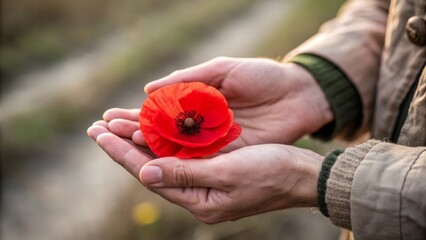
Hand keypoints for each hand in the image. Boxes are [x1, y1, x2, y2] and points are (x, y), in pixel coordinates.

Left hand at [87, 124, 321, 223]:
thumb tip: (144, 172)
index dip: (122, 154)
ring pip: (164, 162)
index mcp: (199, 200)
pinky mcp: (215, 172)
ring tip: (116, 127)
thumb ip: (185, 173)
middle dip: (123, 148)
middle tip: (96, 128)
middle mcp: (197, 195)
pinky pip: (181, 158)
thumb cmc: (272, 173)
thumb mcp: (227, 173)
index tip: (99, 134)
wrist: (303, 176)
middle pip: (151, 169)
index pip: (150, 175)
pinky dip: (164, 143)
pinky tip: (152, 131)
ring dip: (140, 144)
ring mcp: (206, 184)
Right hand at [103, 57, 332, 151]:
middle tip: (100, 134)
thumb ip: (188, 79)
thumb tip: (148, 90)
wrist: (297, 94)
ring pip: (171, 150)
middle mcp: (198, 127)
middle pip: (158, 135)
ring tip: (115, 144)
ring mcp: (210, 143)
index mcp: (196, 103)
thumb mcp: (222, 70)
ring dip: (143, 148)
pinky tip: (149, 158)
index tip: (107, 117)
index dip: (132, 116)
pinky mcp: (225, 155)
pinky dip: (172, 159)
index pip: (157, 113)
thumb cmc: (262, 77)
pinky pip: (194, 160)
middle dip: (129, 134)